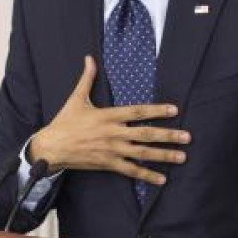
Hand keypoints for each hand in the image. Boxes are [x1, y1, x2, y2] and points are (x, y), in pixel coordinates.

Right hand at [29, 55, 190, 182]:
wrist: (50, 147)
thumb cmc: (65, 122)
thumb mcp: (76, 99)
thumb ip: (87, 78)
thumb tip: (89, 58)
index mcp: (108, 116)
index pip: (137, 112)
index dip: (156, 111)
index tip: (174, 110)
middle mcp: (113, 133)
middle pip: (145, 134)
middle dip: (168, 136)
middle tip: (187, 137)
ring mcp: (112, 150)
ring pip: (142, 153)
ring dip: (163, 156)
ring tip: (182, 157)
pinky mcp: (108, 164)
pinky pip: (131, 171)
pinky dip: (146, 175)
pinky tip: (162, 179)